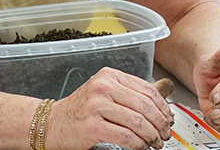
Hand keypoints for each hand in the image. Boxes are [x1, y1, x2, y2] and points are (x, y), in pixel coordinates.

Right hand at [47, 67, 172, 149]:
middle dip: (160, 123)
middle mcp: (103, 87)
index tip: (168, 118)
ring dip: (152, 135)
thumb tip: (165, 94)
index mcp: (110, 75)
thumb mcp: (106, 93)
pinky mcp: (92, 126)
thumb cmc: (81, 110)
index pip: (147, 89)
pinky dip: (138, 144)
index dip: (163, 106)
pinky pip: (126, 136)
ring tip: (155, 142)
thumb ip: (131, 94)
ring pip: (138, 121)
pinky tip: (141, 146)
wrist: (51, 123)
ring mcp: (97, 106)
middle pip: (145, 105)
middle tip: (165, 134)